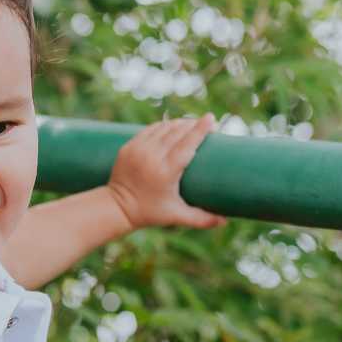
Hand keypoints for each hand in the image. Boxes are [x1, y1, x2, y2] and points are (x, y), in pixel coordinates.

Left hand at [106, 115, 224, 233]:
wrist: (116, 208)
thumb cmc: (149, 213)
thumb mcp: (176, 216)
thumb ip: (202, 219)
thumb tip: (225, 221)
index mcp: (164, 172)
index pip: (186, 144)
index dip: (200, 130)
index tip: (212, 120)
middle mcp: (151, 156)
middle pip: (177, 132)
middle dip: (195, 124)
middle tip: (209, 124)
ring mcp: (138, 149)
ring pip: (164, 127)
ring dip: (181, 123)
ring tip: (194, 125)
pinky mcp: (130, 146)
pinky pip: (152, 129)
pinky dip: (165, 126)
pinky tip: (175, 126)